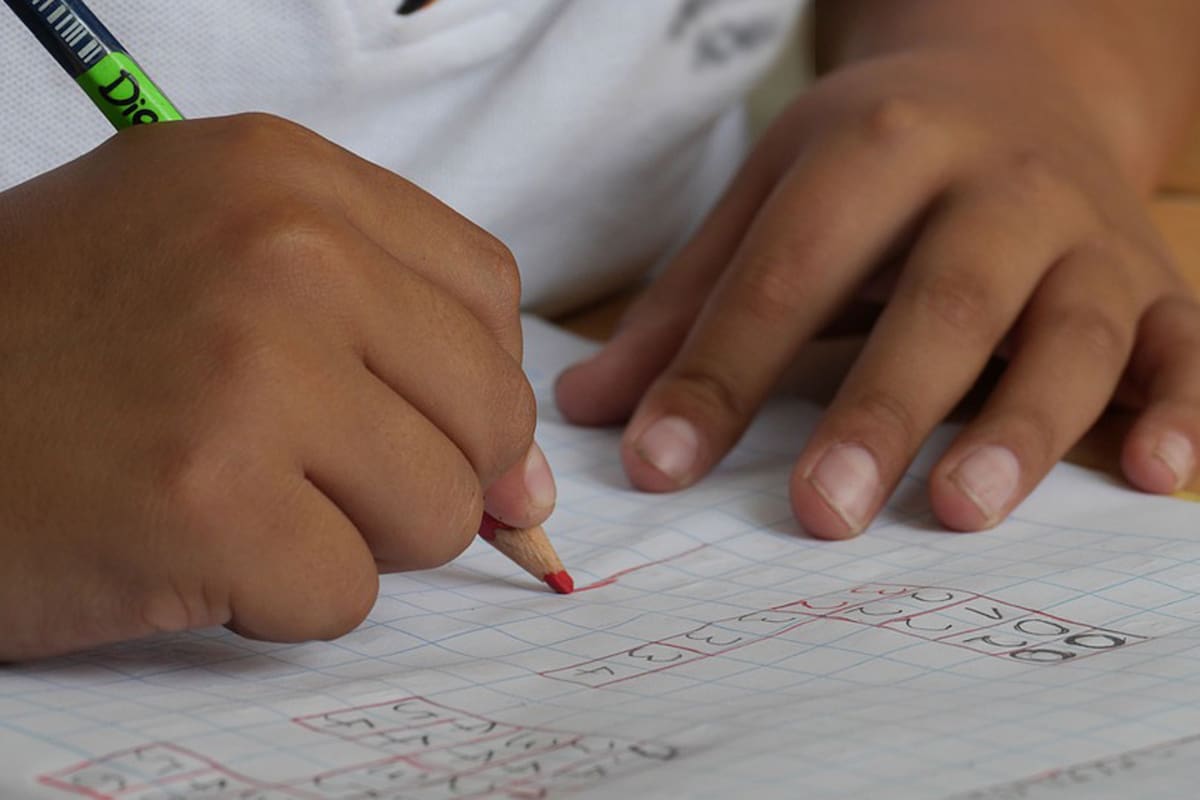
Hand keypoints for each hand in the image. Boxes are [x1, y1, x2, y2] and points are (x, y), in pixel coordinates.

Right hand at [0, 114, 553, 659]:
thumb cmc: (59, 348)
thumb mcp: (219, 268)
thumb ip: (390, 343)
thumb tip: (530, 483)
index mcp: (285, 177)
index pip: (486, 293)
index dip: (469, 381)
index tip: (424, 425)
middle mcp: (282, 251)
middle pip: (488, 409)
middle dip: (425, 472)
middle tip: (312, 474)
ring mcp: (249, 373)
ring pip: (439, 511)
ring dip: (353, 537)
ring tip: (242, 501)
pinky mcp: (209, 502)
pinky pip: (347, 594)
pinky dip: (280, 599)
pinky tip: (192, 549)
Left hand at [556, 50, 1199, 536]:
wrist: (1018, 81)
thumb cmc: (874, 162)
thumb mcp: (770, 200)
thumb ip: (687, 307)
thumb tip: (587, 411)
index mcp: (878, 149)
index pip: (787, 273)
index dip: (718, 374)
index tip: (657, 468)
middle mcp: (995, 183)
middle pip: (940, 301)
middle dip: (880, 408)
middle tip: (821, 513)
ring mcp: (1086, 233)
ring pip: (1069, 332)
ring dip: (1022, 424)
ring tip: (958, 511)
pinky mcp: (1156, 280)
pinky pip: (1186, 346)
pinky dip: (1182, 410)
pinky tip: (1156, 477)